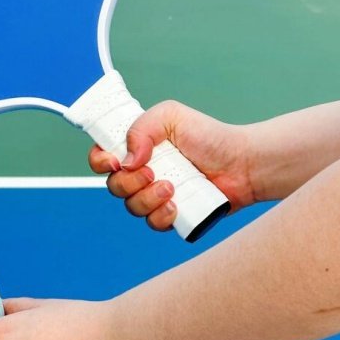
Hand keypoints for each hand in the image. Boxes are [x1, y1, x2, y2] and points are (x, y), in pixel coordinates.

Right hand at [89, 100, 255, 231]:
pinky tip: (176, 205)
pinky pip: (152, 224)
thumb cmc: (208, 136)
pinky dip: (161, 216)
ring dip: (147, 198)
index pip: (101, 157)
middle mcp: (141, 172)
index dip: (99, 161)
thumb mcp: (171, 116)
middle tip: (153, 172)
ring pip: (132, 206)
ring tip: (172, 187)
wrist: (241, 164)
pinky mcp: (171, 215)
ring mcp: (155, 195)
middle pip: (113, 186)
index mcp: (136, 147)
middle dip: (128, 182)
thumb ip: (142, 127)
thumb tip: (127, 159)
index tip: (113, 161)